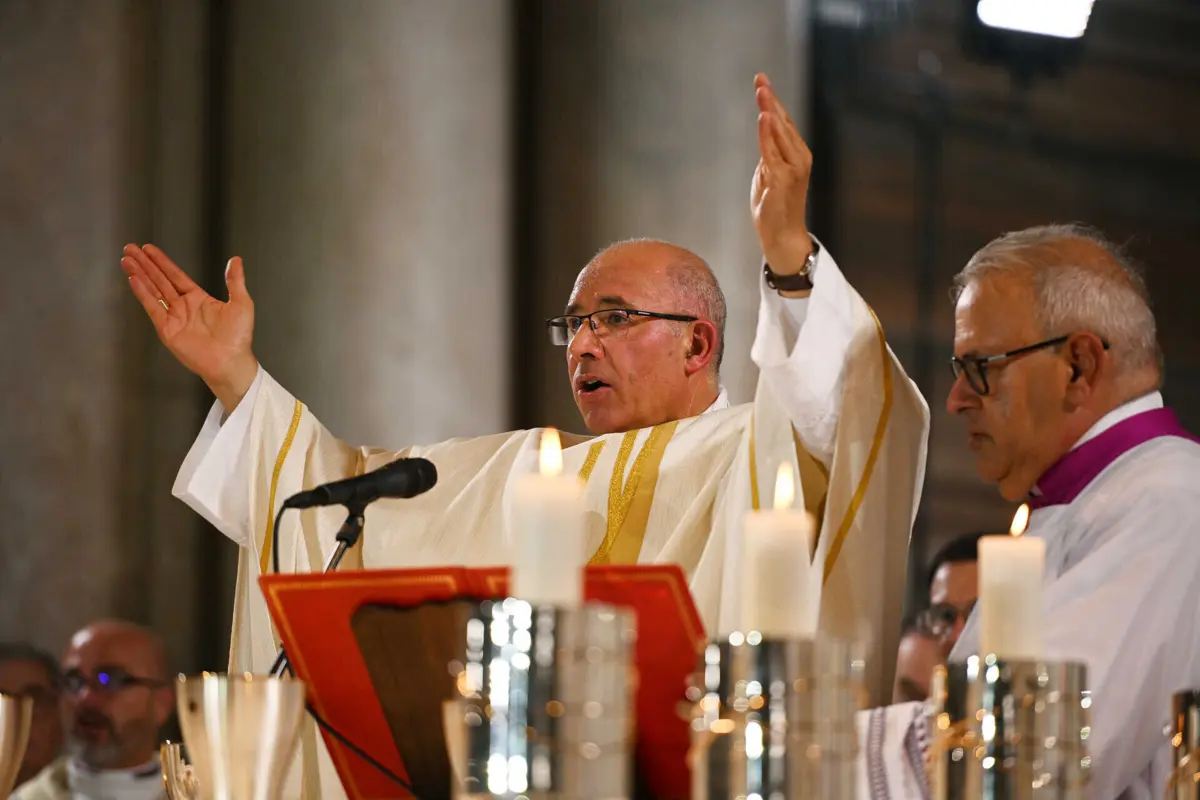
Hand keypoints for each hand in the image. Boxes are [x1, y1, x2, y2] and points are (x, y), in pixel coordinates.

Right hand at [121, 244, 258, 410]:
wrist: (231, 361)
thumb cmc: (238, 337)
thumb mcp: (241, 303)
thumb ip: (235, 281)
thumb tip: (236, 260)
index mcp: (198, 299)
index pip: (175, 275)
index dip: (162, 262)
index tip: (148, 249)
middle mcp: (183, 306)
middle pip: (159, 280)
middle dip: (145, 264)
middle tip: (130, 248)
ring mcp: (173, 318)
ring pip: (153, 291)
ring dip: (140, 275)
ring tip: (126, 260)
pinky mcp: (167, 329)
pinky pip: (153, 308)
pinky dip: (143, 293)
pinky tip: (134, 279)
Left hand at [750, 73, 813, 278]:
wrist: (782, 236)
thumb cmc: (774, 207)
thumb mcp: (768, 175)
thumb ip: (768, 155)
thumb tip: (765, 136)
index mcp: (795, 155)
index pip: (782, 122)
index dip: (772, 101)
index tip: (761, 80)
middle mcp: (799, 158)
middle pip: (782, 123)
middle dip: (771, 100)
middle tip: (760, 80)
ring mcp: (793, 168)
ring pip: (780, 134)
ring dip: (770, 111)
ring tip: (762, 93)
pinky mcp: (783, 180)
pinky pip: (772, 152)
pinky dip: (768, 135)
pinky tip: (764, 119)